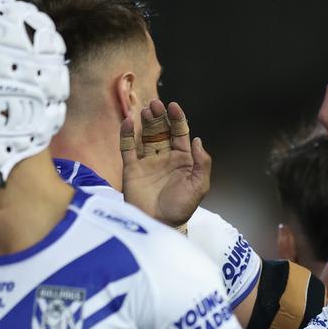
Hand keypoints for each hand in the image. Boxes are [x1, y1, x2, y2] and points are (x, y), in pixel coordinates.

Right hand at [120, 99, 210, 227]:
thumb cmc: (181, 208)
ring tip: (146, 110)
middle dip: (160, 117)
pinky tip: (126, 122)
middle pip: (162, 131)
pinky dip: (125, 134)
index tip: (174, 107)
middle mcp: (165, 158)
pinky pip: (127, 147)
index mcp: (183, 160)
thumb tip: (197, 140)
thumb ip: (201, 163)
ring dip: (145, 122)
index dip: (178, 119)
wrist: (159, 223)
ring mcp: (148, 162)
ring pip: (145, 135)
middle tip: (156, 104)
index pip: (180, 134)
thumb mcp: (198, 186)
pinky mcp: (132, 168)